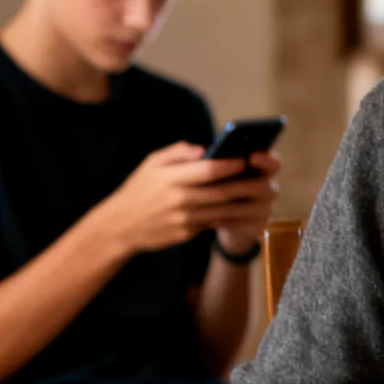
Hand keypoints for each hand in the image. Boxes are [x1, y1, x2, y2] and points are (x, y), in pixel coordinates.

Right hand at [93, 143, 271, 256]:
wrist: (119, 227)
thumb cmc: (138, 189)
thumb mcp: (152, 163)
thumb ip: (179, 152)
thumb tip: (206, 149)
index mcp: (172, 179)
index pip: (209, 170)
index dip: (231, 164)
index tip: (247, 158)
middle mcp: (180, 200)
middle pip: (223, 191)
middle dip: (246, 183)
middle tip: (264, 176)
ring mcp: (185, 220)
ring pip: (223, 210)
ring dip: (244, 201)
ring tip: (260, 191)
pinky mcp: (187, 234)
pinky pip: (214, 222)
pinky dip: (230, 214)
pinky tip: (244, 207)